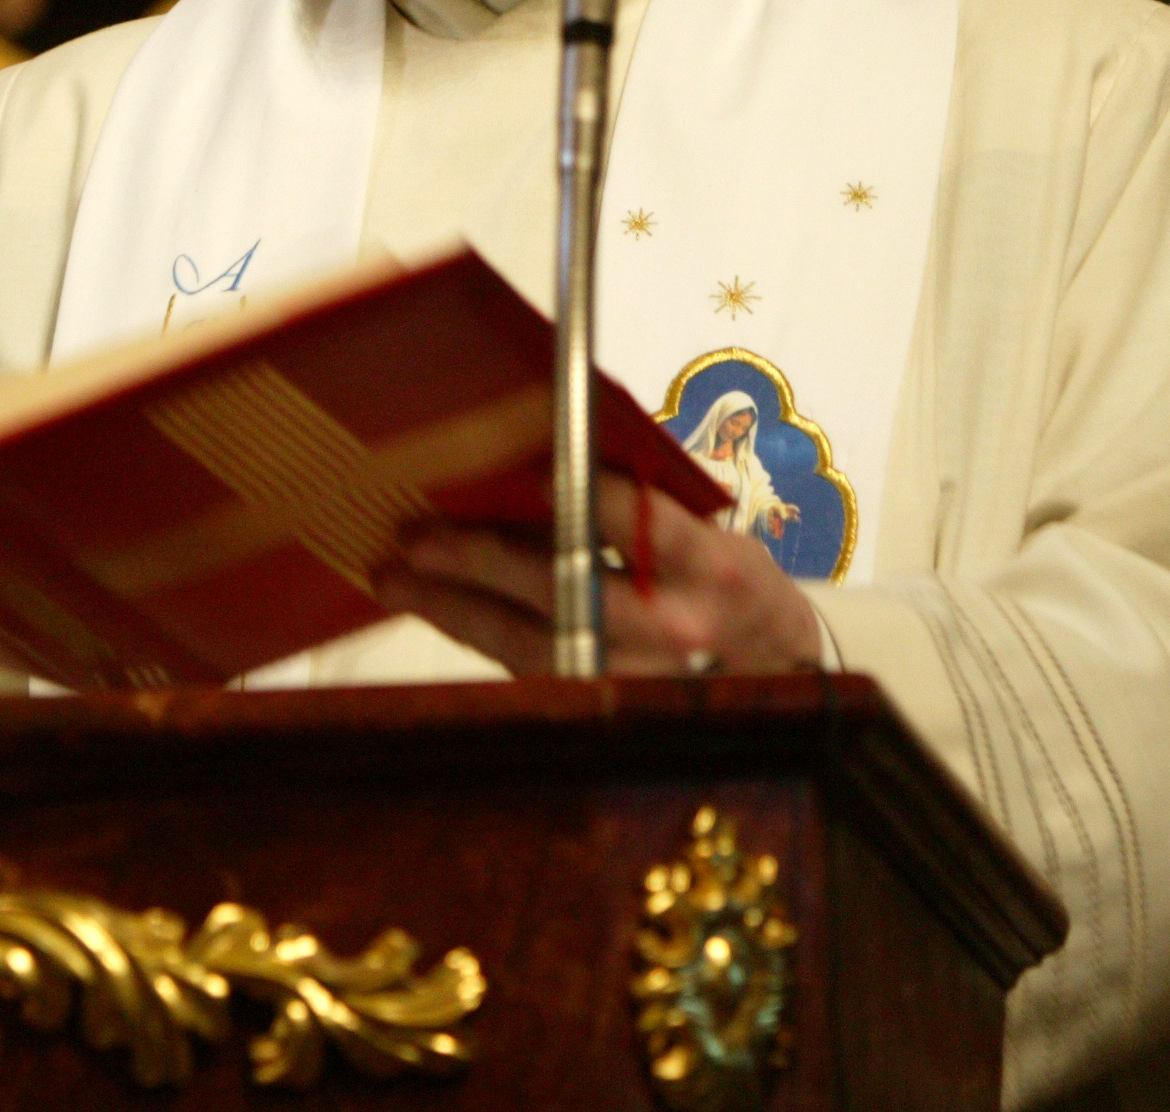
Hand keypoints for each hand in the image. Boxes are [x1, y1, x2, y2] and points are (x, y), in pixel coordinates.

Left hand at [378, 475, 825, 677]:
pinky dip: (474, 632)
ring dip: (456, 607)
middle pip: (569, 593)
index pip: (647, 529)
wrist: (774, 673)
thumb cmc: (729, 582)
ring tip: (395, 576)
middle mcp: (676, 629)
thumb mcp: (711, 533)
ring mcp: (636, 678)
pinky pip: (526, 666)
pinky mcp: (602, 704)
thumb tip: (541, 466)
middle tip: (419, 536)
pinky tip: (432, 604)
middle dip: (484, 562)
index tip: (532, 473)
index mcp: (714, 569)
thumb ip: (642, 508)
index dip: (588, 502)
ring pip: (532, 643)